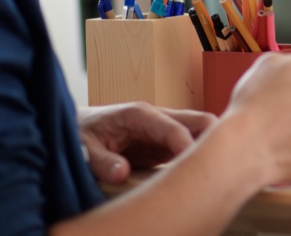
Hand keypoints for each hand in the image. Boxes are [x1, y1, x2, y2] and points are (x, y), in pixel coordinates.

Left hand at [77, 102, 215, 183]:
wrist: (76, 127)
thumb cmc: (80, 132)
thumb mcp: (84, 147)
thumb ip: (102, 160)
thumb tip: (122, 173)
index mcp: (141, 114)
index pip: (175, 127)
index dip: (188, 147)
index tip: (193, 169)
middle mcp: (158, 118)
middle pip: (200, 121)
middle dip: (212, 140)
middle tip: (213, 168)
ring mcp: (164, 130)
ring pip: (200, 133)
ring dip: (207, 150)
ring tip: (209, 174)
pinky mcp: (164, 144)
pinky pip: (190, 147)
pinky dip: (198, 159)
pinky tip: (196, 176)